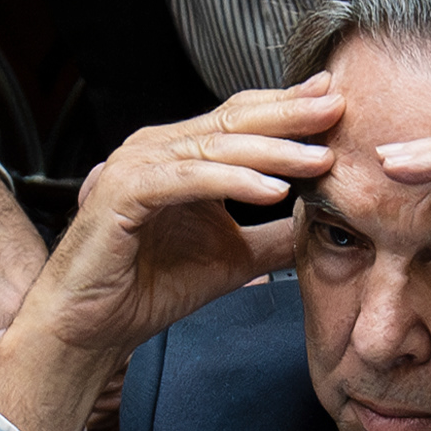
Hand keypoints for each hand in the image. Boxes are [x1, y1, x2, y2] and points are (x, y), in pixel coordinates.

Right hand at [0, 81, 339, 430]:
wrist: (90, 328)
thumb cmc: (148, 288)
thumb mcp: (232, 258)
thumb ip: (274, 236)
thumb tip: (324, 226)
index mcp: (181, 154)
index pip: (242, 120)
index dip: (289, 109)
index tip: (337, 101)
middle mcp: (157, 148)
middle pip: (233, 121)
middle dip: (290, 115)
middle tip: (339, 107)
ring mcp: (138, 166)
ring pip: (216, 147)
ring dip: (272, 151)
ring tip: (319, 157)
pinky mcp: (123, 193)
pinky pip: (187, 180)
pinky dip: (232, 182)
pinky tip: (272, 189)